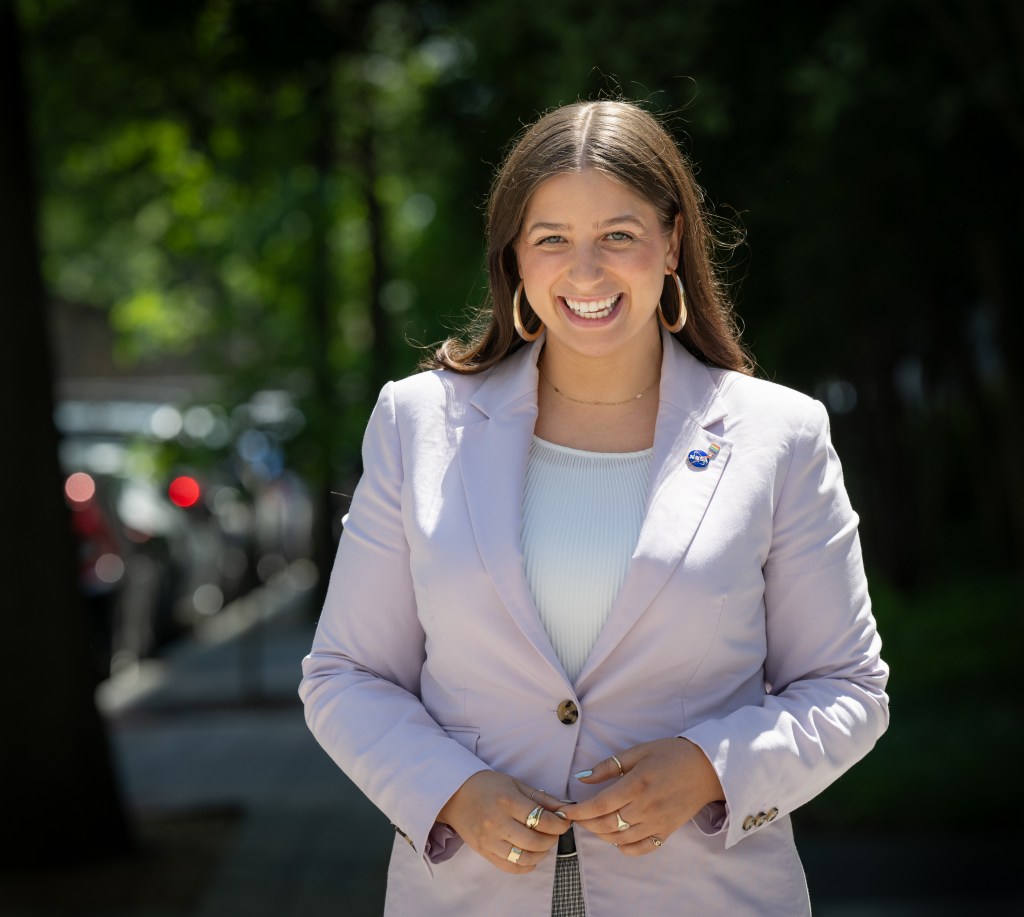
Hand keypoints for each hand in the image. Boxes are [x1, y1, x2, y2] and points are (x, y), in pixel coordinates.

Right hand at [437, 771, 570, 872]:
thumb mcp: (515, 784)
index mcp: (507, 801)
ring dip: (541, 854)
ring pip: (524, 858)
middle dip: (552, 839)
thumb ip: (541, 798)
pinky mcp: (484, 852)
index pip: (541, 819)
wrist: (454, 794)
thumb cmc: (487, 785)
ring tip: (543, 844)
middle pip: (535, 842)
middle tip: (554, 833)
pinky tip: (530, 855)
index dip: (559, 824)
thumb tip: (564, 809)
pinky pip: (510, 867)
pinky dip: (526, 866)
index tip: (564, 822)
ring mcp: (489, 840)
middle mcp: (498, 823)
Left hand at [562, 738, 723, 854]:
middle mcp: (645, 807)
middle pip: (606, 824)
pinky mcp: (667, 832)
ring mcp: (657, 823)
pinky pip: (641, 848)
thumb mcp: (638, 751)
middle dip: (586, 823)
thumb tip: (581, 778)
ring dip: (601, 834)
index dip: (579, 812)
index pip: (600, 805)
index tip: (564, 812)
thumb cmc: (670, 754)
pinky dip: (623, 847)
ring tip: (593, 824)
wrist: (707, 768)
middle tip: (576, 816)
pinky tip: (616, 837)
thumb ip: (608, 766)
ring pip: (620, 839)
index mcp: (636, 785)